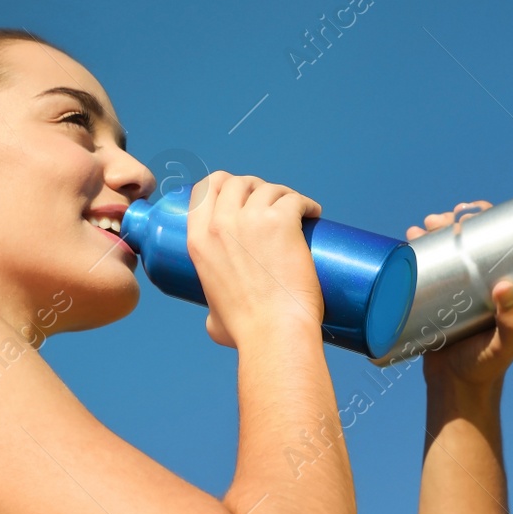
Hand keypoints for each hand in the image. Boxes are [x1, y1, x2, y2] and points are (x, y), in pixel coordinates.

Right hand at [186, 171, 324, 347]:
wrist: (273, 332)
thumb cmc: (246, 331)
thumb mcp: (213, 317)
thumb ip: (211, 311)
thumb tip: (215, 318)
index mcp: (199, 241)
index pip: (204, 190)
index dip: (222, 185)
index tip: (239, 195)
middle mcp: (221, 224)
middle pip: (236, 182)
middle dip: (253, 186)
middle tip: (271, 203)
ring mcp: (251, 220)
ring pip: (267, 188)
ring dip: (282, 195)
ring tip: (295, 210)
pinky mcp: (282, 222)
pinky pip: (294, 199)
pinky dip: (306, 204)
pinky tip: (313, 213)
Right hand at [405, 201, 512, 388]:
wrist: (455, 387)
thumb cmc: (486, 367)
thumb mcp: (504, 346)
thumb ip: (511, 322)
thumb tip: (504, 287)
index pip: (505, 240)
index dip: (489, 217)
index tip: (468, 213)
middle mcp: (490, 280)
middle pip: (474, 238)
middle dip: (454, 220)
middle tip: (438, 222)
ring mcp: (465, 287)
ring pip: (451, 248)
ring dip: (435, 230)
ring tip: (420, 230)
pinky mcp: (443, 296)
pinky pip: (433, 265)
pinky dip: (421, 248)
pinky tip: (410, 237)